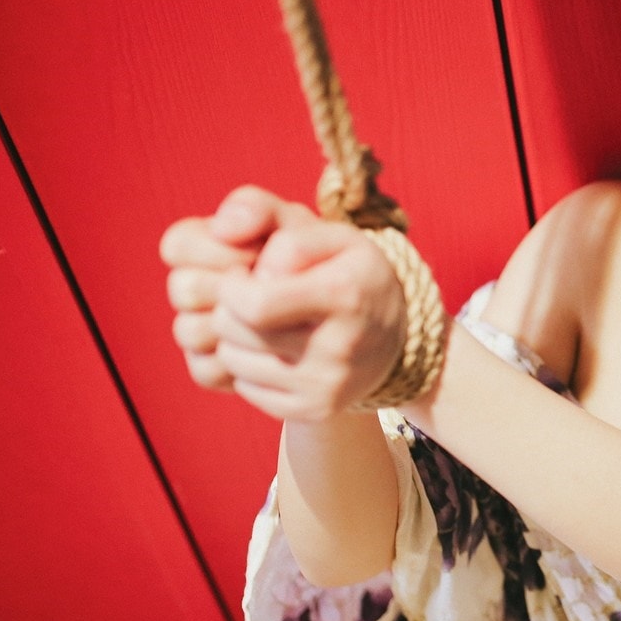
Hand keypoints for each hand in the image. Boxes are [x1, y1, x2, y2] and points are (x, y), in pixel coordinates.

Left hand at [161, 186, 405, 420]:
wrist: (399, 337)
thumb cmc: (351, 273)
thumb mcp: (324, 230)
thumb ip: (266, 210)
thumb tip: (220, 229)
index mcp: (344, 295)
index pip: (252, 303)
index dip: (232, 285)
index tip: (245, 274)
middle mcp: (340, 347)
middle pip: (235, 333)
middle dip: (228, 309)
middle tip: (250, 297)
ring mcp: (328, 385)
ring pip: (234, 362)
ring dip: (234, 337)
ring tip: (262, 323)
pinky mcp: (315, 409)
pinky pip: (247, 389)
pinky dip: (248, 367)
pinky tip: (275, 351)